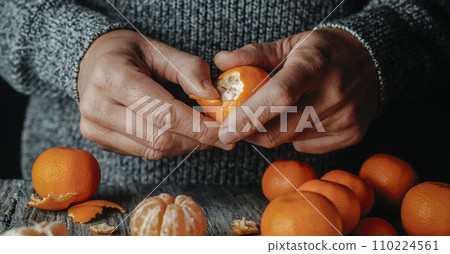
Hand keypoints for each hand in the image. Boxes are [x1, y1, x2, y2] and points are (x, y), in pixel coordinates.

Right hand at [78, 30, 231, 159]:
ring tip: (204, 135)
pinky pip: (144, 152)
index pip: (163, 113)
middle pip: (159, 136)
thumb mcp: (160, 50)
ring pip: (153, 149)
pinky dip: (169, 147)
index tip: (223, 131)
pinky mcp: (100, 140)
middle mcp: (97, 105)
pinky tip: (182, 136)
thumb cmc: (128, 53)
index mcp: (111, 76)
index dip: (197, 127)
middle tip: (221, 136)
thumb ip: (189, 70)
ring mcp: (95, 127)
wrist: (93, 62)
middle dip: (196, 139)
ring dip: (185, 146)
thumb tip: (213, 97)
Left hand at [214, 28, 378, 153]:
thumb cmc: (324, 52)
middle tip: (238, 124)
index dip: (248, 117)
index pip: (278, 97)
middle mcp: (332, 95)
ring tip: (281, 110)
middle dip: (250, 132)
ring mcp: (344, 119)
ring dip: (273, 131)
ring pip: (288, 141)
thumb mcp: (290, 44)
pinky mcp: (351, 135)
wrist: (373, 59)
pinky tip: (304, 117)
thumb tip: (221, 61)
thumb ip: (254, 54)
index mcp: (313, 66)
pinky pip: (306, 146)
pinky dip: (295, 136)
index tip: (226, 131)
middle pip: (278, 130)